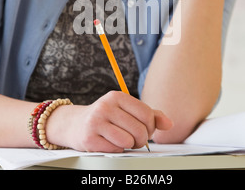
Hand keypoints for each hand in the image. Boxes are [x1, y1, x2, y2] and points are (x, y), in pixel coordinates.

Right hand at [47, 91, 172, 151]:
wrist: (74, 124)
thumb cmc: (106, 117)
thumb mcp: (126, 110)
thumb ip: (150, 115)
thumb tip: (169, 124)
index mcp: (117, 96)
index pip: (147, 114)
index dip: (151, 127)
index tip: (144, 129)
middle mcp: (106, 106)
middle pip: (140, 130)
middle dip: (141, 139)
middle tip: (134, 138)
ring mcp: (96, 122)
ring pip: (129, 141)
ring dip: (129, 145)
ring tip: (122, 140)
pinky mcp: (89, 138)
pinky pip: (116, 148)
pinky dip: (117, 149)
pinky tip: (109, 142)